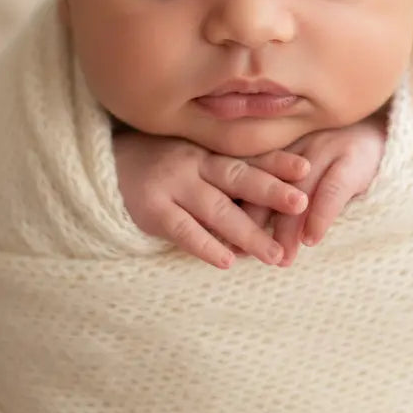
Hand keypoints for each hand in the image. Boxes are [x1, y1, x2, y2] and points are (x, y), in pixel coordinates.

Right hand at [113, 131, 310, 268]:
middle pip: (239, 177)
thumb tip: (267, 201)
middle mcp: (194, 164)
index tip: (308, 168)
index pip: (249, 157)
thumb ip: (221, 172)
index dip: (278, 162)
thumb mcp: (190, 158)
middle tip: (302, 204)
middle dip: (272, 191)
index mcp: (207, 152)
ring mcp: (173, 185)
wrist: (103, 166)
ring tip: (275, 254)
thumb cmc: (156, 165)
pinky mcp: (152, 209)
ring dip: (248, 232)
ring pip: (217, 209)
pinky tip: (226, 261)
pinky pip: (183, 230)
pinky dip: (206, 245)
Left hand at [238, 108, 387, 266]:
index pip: (248, 177)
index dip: (234, 208)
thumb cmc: (334, 158)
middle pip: (268, 185)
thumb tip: (240, 232)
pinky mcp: (352, 158)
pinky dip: (321, 214)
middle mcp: (295, 145)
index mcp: (278, 147)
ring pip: (299, 191)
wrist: (381, 131)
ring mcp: (324, 148)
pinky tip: (312, 239)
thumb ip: (273, 190)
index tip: (221, 239)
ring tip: (281, 258)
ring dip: (287, 227)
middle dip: (254, 221)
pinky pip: (334, 189)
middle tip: (244, 254)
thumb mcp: (300, 168)